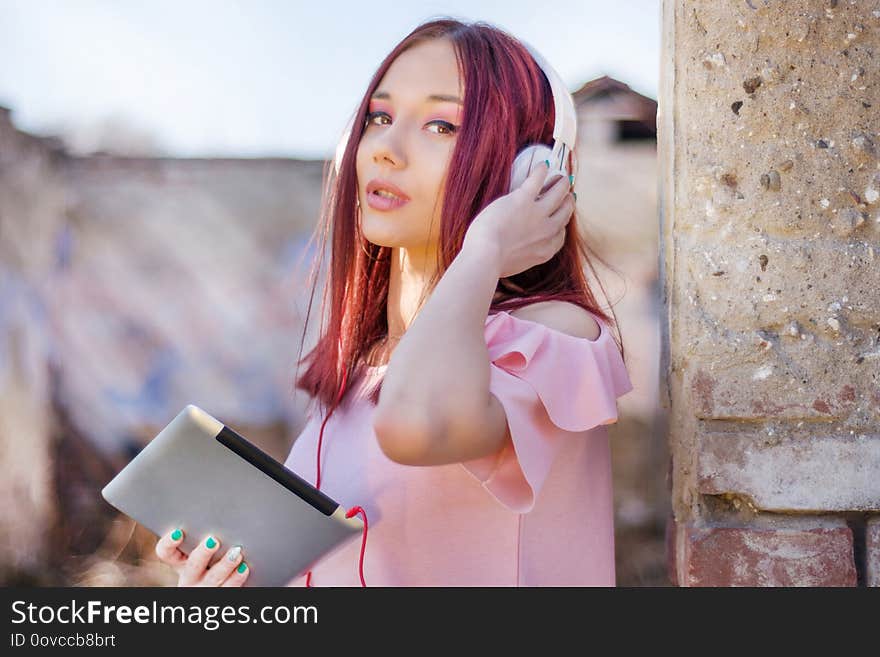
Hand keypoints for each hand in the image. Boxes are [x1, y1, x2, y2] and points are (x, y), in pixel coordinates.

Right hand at [155, 528, 249, 586]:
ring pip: (212, 579)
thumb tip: (218, 509)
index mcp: (181, 562)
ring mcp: (204, 588)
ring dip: (225, 565)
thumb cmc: (213, 560)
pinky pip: (228, 589)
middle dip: (203, 554)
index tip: (178, 531)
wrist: (220, 587)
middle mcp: (189, 577)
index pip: (166, 552)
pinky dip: (236, 578)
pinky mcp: (220, 595)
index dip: (169, 543)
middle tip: (213, 541)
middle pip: (192, 566)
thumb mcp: (202, 550)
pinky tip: (244, 568)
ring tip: (236, 553)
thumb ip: (203, 535)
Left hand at [462, 161, 574, 278]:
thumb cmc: (493, 264)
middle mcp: (547, 231)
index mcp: (546, 250)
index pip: (562, 234)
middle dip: (568, 201)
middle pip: (564, 212)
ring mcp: (538, 214)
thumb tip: (516, 249)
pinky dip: (541, 172)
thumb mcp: (515, 264)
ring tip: (562, 177)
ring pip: (557, 194)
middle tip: (569, 194)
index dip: (563, 222)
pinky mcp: (523, 199)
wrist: (487, 256)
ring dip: (561, 184)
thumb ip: (523, 255)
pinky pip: (537, 181)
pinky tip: (543, 165)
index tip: (563, 216)